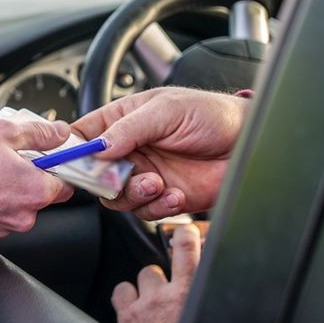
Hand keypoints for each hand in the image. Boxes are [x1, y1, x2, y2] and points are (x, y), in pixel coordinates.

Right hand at [0, 115, 74, 236]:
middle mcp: (24, 214)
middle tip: (10, 156)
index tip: (47, 156)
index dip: (57, 167)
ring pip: (18, 203)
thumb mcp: (5, 131)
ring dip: (10, 187)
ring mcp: (3, 225)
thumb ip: (39, 133)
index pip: (66, 183)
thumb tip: (60, 133)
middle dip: (30, 175)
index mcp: (36, 190)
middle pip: (41, 194)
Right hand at [72, 87, 248, 219]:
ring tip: (157, 183)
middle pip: (92, 173)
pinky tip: (175, 194)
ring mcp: (144, 175)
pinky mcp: (162, 198)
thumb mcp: (167, 110)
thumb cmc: (215, 116)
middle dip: (103, 180)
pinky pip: (143, 212)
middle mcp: (130, 149)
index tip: (72, 161)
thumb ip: (129, 128)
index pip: (83, 135)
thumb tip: (98, 146)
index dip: (72, 149)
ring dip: (134, 194)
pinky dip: (157, 207)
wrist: (251, 145)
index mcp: (124, 120)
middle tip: (118, 178)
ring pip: (115, 197)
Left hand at [112, 224, 202, 322]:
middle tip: (168, 294)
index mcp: (192, 295)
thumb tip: (213, 281)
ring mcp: (144, 305)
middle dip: (163, 275)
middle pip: (158, 265)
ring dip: (147, 287)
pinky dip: (127, 297)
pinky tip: (134, 307)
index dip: (185, 235)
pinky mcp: (127, 317)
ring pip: (142, 276)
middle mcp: (166, 296)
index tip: (185, 231)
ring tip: (154, 305)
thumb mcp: (208, 316)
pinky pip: (120, 291)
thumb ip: (207, 295)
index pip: (188, 250)